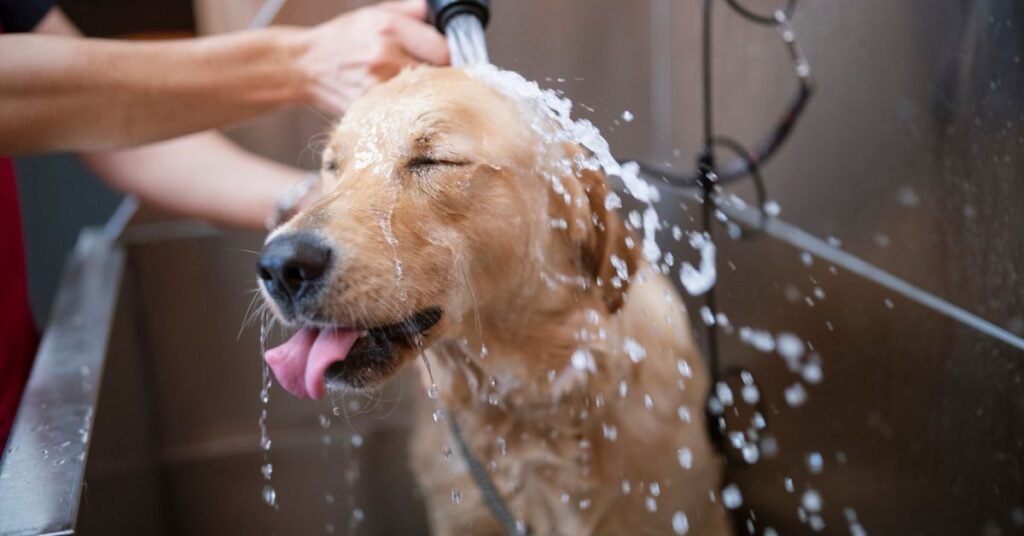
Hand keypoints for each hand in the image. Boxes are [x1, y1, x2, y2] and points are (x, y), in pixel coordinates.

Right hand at [293, 0, 448, 115]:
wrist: (306, 66)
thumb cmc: (344, 39)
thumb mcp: (376, 13)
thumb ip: (414, 12)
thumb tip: (443, 15)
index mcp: (390, 29)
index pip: (444, 50)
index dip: (450, 58)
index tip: (445, 62)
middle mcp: (385, 57)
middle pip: (438, 77)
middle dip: (441, 80)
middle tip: (434, 80)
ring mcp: (377, 87)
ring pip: (423, 99)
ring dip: (425, 98)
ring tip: (416, 92)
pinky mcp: (370, 110)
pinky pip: (403, 114)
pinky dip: (406, 112)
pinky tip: (399, 105)